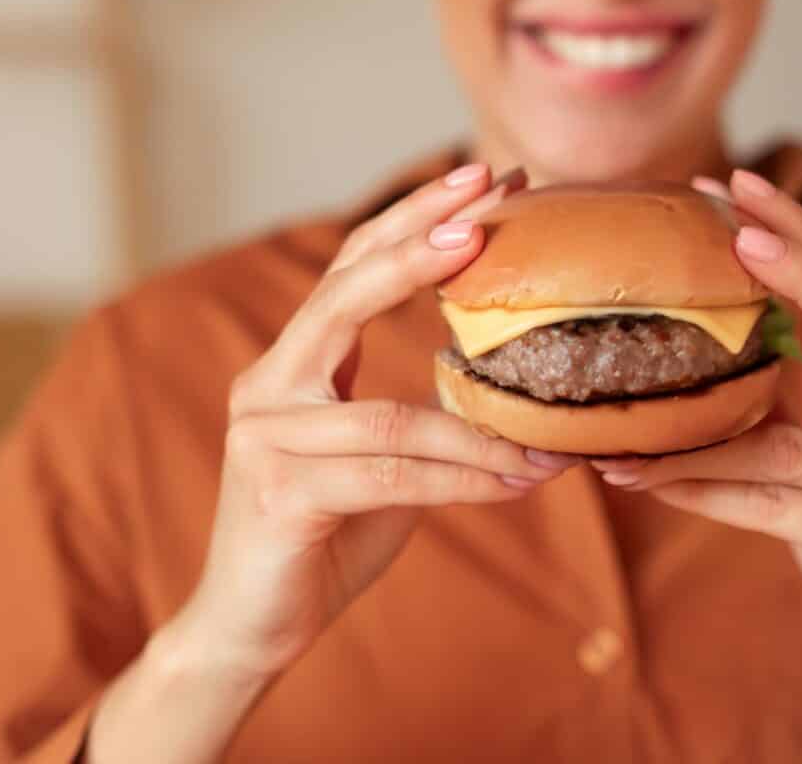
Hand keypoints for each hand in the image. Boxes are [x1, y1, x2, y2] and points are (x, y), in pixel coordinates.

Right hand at [176, 164, 579, 678]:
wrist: (252, 624)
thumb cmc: (325, 532)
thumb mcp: (382, 454)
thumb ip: (424, 411)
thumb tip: (518, 382)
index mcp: (295, 363)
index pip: (352, 266)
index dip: (414, 219)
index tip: (484, 178)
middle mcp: (269, 384)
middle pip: (344, 292)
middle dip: (421, 241)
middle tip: (490, 200)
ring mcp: (265, 437)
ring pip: (390, 415)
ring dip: (481, 429)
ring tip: (549, 433)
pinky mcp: (277, 494)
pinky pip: (389, 478)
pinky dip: (462, 480)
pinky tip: (514, 482)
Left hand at [592, 171, 801, 762]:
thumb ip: (785, 430)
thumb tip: (695, 388)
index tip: (740, 189)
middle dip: (798, 250)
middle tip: (723, 198)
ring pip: (784, 436)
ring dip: (693, 421)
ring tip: (623, 390)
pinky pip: (770, 506)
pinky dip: (700, 489)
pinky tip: (641, 477)